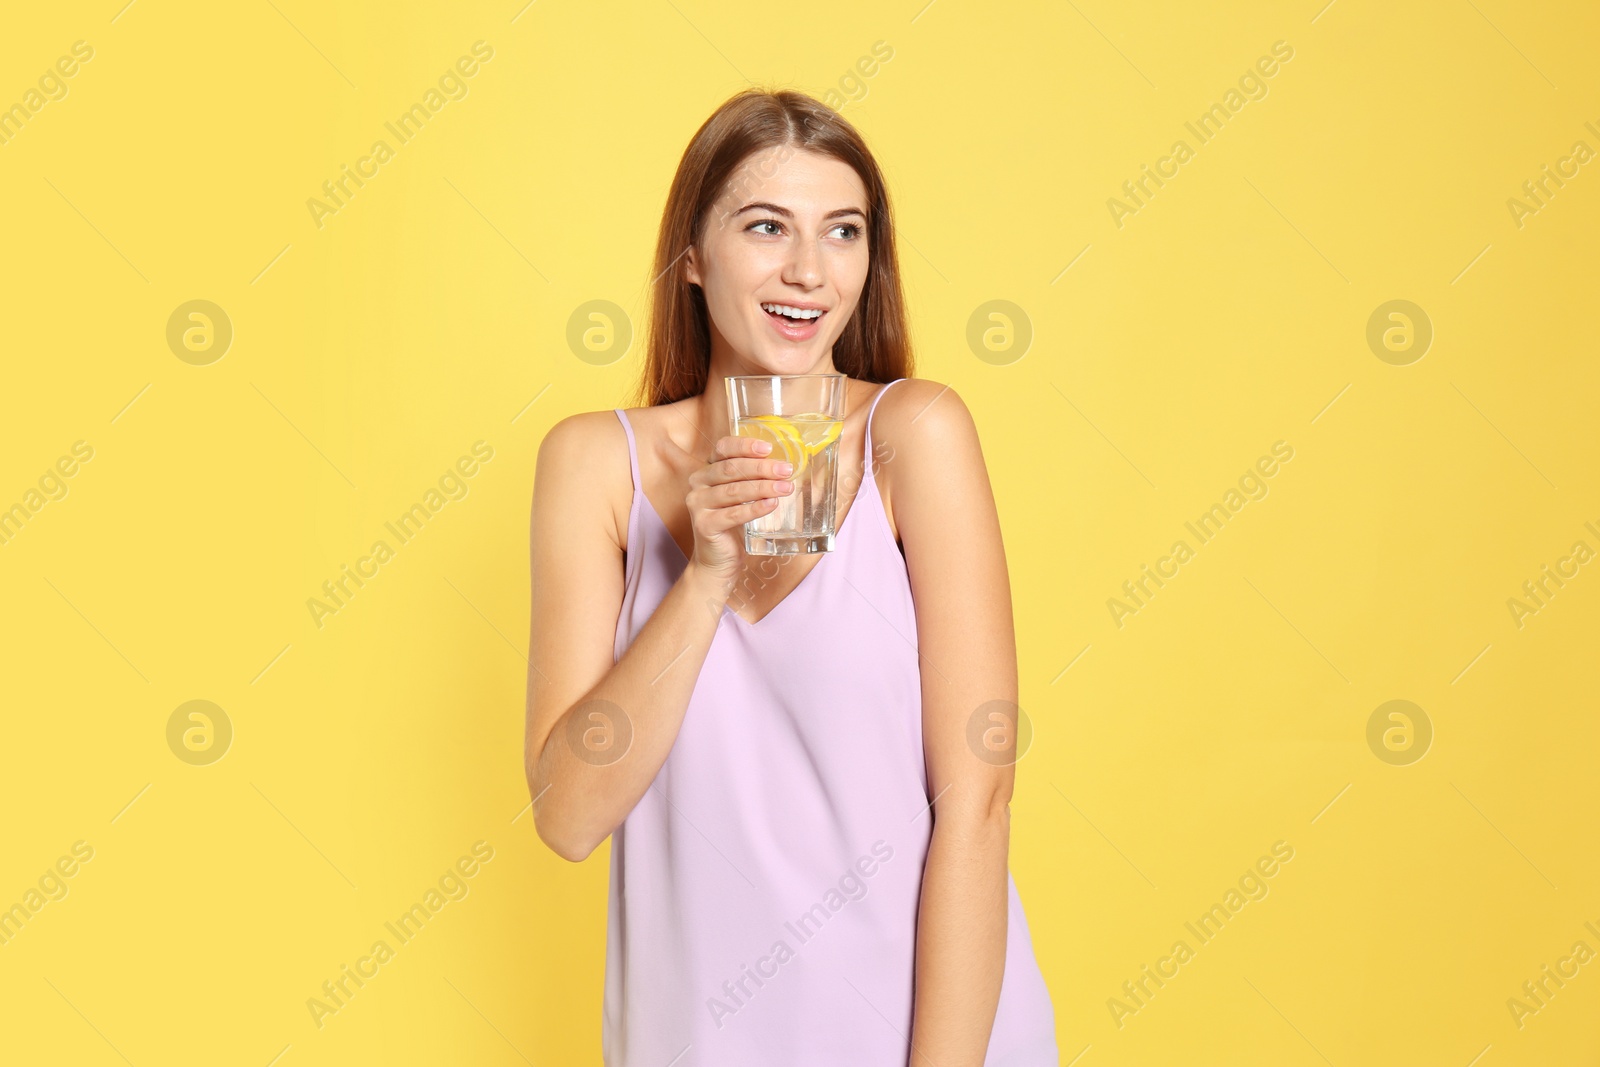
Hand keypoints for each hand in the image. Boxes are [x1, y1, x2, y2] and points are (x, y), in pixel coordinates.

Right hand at [685, 435, 793, 584]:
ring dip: (763, 487)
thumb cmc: (733, 524)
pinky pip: (733, 514)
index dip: (745, 445)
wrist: (717, 560)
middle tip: (786, 469)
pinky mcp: (704, 524)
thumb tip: (784, 465)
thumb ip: (753, 478)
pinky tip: (772, 504)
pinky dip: (755, 508)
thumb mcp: (741, 496)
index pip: (723, 448)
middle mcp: (698, 483)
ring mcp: (698, 504)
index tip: (769, 448)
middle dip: (761, 468)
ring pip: (734, 490)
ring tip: (786, 488)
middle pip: (731, 469)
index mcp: (706, 469)